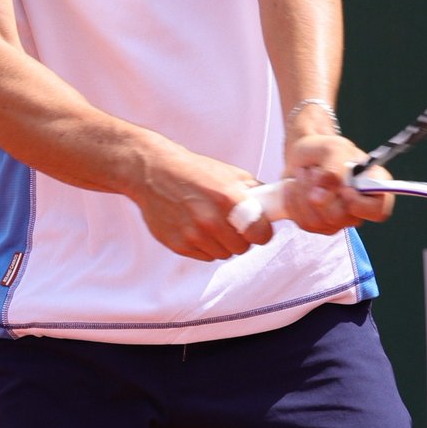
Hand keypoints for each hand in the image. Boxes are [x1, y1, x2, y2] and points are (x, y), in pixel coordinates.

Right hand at [128, 152, 274, 260]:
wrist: (153, 172)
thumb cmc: (193, 171)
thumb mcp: (229, 173)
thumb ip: (254, 192)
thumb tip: (274, 207)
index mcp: (229, 199)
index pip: (261, 235)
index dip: (261, 232)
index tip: (257, 228)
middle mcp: (211, 220)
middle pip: (242, 248)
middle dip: (240, 237)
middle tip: (230, 222)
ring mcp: (193, 235)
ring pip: (223, 254)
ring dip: (222, 243)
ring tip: (210, 222)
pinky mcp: (178, 245)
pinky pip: (204, 256)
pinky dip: (204, 246)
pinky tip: (196, 227)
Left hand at [279, 133, 395, 235]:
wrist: (303, 155)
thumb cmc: (324, 150)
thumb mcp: (333, 149)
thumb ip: (333, 170)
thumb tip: (320, 199)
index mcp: (374, 187)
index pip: (379, 211)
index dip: (360, 205)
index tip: (344, 189)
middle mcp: (359, 208)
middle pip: (341, 218)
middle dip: (321, 191)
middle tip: (315, 170)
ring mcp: (339, 220)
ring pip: (318, 221)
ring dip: (303, 192)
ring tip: (304, 173)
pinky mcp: (317, 225)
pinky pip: (303, 222)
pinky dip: (293, 200)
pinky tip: (296, 185)